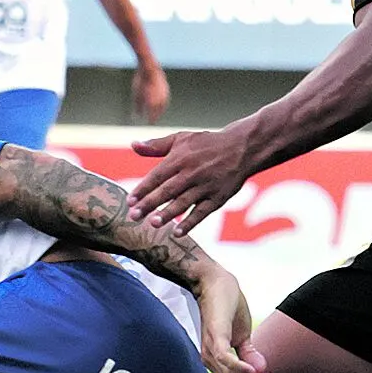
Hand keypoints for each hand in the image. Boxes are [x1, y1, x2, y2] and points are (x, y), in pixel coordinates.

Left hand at [128, 126, 252, 234]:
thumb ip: (156, 145)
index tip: (129, 201)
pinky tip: (178, 233)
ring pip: (183, 202)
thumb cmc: (207, 144)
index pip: (157, 176)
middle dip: (150, 204)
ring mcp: (205, 186)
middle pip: (167, 191)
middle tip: (134, 216)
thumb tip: (133, 145)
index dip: (143, 189)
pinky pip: (202, 212)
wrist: (242, 148)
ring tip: (153, 223)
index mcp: (180, 158)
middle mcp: (192, 173)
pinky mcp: (218, 198)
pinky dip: (190, 223)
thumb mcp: (181, 139)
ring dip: (168, 214)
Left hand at [132, 61, 169, 122]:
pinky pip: (165, 100)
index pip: (153, 116)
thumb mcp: (136, 95)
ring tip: (157, 113)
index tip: (149, 123)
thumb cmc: (140, 81)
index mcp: (152, 103)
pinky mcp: (166, 90)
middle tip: (153, 121)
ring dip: (160, 111)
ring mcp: (164, 95)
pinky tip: (160, 104)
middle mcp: (160, 100)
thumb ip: (137, 106)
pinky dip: (162, 104)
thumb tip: (137, 116)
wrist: (150, 68)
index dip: (151, 120)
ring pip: (163, 107)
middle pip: (159, 112)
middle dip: (156, 116)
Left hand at [194, 264, 276, 372]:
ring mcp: (211, 347)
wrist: (215, 281)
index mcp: (219, 358)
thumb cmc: (227, 306)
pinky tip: (253, 371)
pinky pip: (225, 358)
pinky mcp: (214, 336)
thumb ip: (249, 353)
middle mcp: (211, 357)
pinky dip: (238, 367)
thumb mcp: (242, 334)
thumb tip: (260, 372)